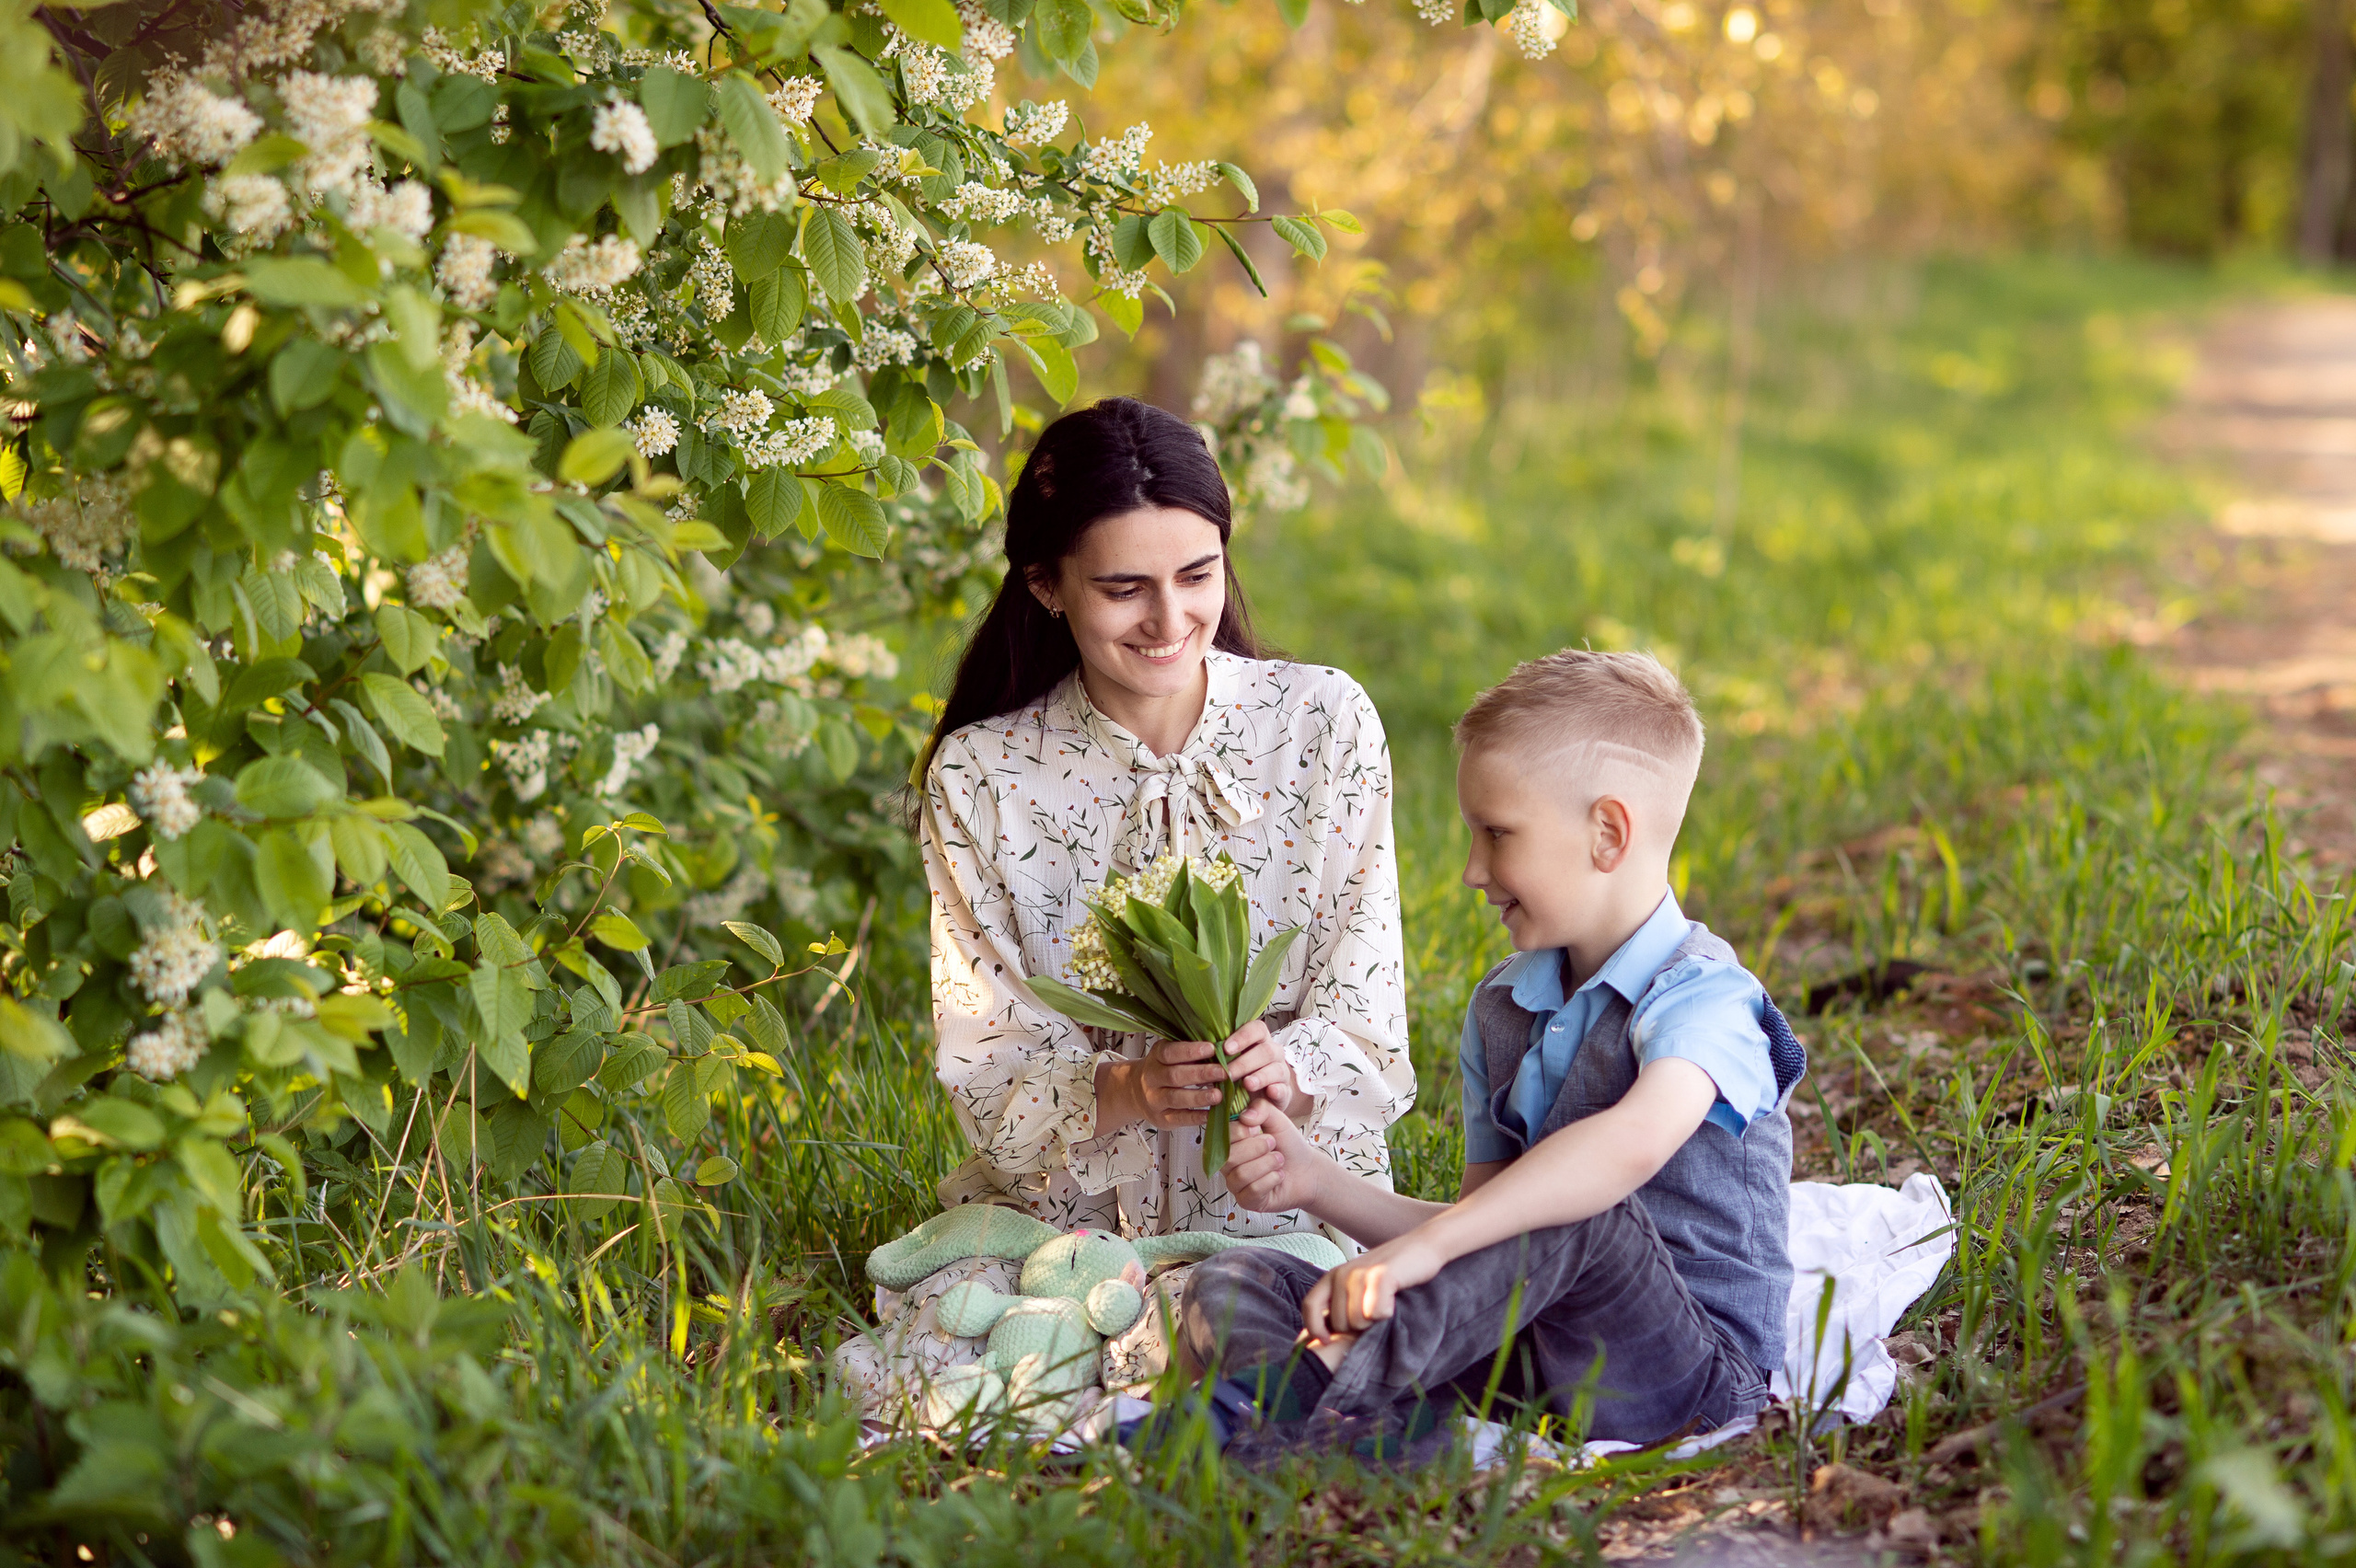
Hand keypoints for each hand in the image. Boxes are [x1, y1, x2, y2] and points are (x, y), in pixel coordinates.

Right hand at [1093, 1038, 1228, 1133]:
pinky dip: (1196, 1117)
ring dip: (1199, 1097)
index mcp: (1155, 1057)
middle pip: (1174, 1076)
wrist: (1136, 1092)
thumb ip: (1189, 1051)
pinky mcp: (1161, 1119)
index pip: (1170, 1053)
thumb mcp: (1169, 1055)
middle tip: (1223, 1072)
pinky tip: (1212, 1114)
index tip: (1212, 1048)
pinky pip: (1178, 1118)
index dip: (1190, 1051)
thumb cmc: (1164, 1069)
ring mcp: (1155, 1100)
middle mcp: (1152, 1078)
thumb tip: (1220, 1046)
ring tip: (1219, 1095)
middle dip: (1200, 1074)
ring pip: (1176, 1098)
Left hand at [1220, 1019, 1308, 1120]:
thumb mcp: (1231, 1063)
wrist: (1262, 1098)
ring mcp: (1281, 1072)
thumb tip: (1204, 1052)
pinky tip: (1270, 1093)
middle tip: (1228, 1073)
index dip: (1243, 1037)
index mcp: (1260, 1041)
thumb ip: (1223, 1056)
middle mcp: (1273, 1053)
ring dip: (1261, 1076)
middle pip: (1266, 1051)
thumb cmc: (1242, 1074)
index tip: (1226, 1048)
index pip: (1257, 1029)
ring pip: (1277, 1069)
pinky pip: (1284, 1090)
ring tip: (1247, 1084)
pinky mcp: (1285, 1092)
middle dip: (1245, 1062)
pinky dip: (1277, 1091)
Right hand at [1220, 1099, 1333, 1213]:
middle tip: (1273, 1144)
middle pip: (1229, 1157)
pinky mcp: (1246, 1201)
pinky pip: (1252, 1191)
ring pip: (1241, 1175)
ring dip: (1267, 1164)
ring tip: (1279, 1160)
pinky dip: (1271, 1180)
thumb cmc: (1288, 1144)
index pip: (1220, 1137)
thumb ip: (1261, 1109)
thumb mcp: (1277, 1119)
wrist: (1307, 1170)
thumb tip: (1244, 1117)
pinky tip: (1279, 1176)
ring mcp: (1235, 1184)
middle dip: (1257, 1148)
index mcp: (1230, 1142)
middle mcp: (1227, 1164)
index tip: (1257, 1128)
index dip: (1240, 1131)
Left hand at [1301, 1232, 1444, 1341]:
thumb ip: (1343, 1302)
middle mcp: (1342, 1273)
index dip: (1315, 1328)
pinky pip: (1376, 1313)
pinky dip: (1388, 1314)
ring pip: (1358, 1321)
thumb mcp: (1360, 1285)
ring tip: (1384, 1305)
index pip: (1309, 1306)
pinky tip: (1394, 1301)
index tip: (1329, 1341)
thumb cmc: (1393, 1273)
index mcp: (1333, 1275)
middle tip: (1374, 1315)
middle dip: (1357, 1328)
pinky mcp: (1381, 1275)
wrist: (1423, 1247)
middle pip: (1339, 1323)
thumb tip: (1325, 1337)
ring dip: (1374, 1322)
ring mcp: (1360, 1272)